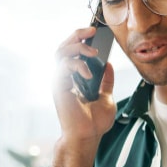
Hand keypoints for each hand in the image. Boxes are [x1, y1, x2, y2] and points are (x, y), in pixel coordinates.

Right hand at [52, 27, 116, 144]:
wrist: (87, 136)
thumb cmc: (94, 122)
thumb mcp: (106, 97)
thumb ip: (105, 81)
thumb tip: (107, 64)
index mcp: (74, 78)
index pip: (73, 52)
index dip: (81, 39)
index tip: (95, 32)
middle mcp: (64, 76)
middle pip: (64, 46)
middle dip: (77, 34)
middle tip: (92, 30)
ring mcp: (60, 80)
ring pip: (61, 52)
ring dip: (78, 46)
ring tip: (93, 51)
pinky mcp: (59, 86)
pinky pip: (64, 66)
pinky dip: (78, 65)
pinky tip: (89, 74)